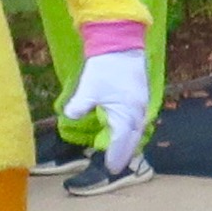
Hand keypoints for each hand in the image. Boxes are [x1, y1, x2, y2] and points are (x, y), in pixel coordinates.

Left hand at [63, 49, 148, 172]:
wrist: (121, 43)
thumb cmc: (105, 66)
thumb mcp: (88, 88)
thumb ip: (79, 105)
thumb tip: (70, 117)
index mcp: (125, 114)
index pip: (120, 141)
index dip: (115, 155)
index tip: (109, 167)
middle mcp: (137, 112)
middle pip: (133, 138)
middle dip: (125, 153)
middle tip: (116, 166)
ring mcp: (142, 103)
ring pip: (138, 129)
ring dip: (130, 142)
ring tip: (122, 152)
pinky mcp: (141, 96)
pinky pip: (139, 120)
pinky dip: (133, 130)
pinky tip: (127, 130)